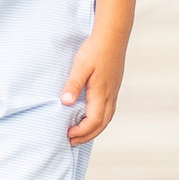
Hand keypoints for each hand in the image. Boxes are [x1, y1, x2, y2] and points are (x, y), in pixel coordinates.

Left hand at [61, 28, 127, 143]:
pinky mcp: (113, 87)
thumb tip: (65, 103)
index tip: (67, 135)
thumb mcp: (80, 66)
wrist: (113, 37)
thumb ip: (73, 85)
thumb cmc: (94, 50)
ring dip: (94, 129)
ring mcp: (113, 92)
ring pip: (107, 118)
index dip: (81, 131)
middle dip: (87, 135)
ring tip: (79, 134)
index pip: (93, 120)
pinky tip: (90, 117)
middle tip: (71, 142)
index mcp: (101, 93)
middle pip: (102, 124)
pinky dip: (99, 119)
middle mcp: (110, 95)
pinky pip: (108, 110)